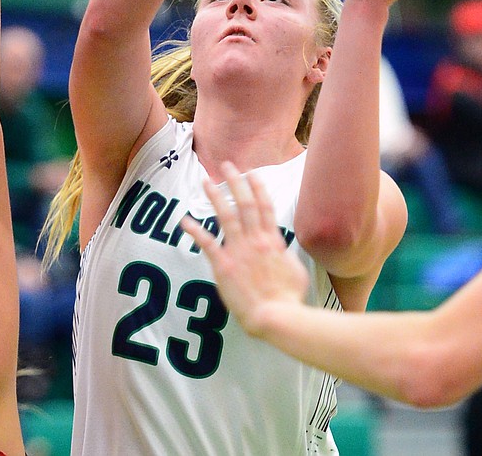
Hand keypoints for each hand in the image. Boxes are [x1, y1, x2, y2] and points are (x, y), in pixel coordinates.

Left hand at [180, 162, 309, 336]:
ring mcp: (239, 250)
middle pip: (245, 203)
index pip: (265, 206)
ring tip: (206, 181)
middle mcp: (256, 240)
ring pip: (226, 216)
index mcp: (273, 240)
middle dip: (235, 182)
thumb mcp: (296, 271)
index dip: (258, 187)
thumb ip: (286, 256)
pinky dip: (195, 230)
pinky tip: (185, 221)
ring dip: (215, 197)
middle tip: (227, 166)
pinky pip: (207, 243)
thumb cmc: (289, 298)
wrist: (275, 315)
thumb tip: (283, 250)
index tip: (252, 173)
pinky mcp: (224, 265)